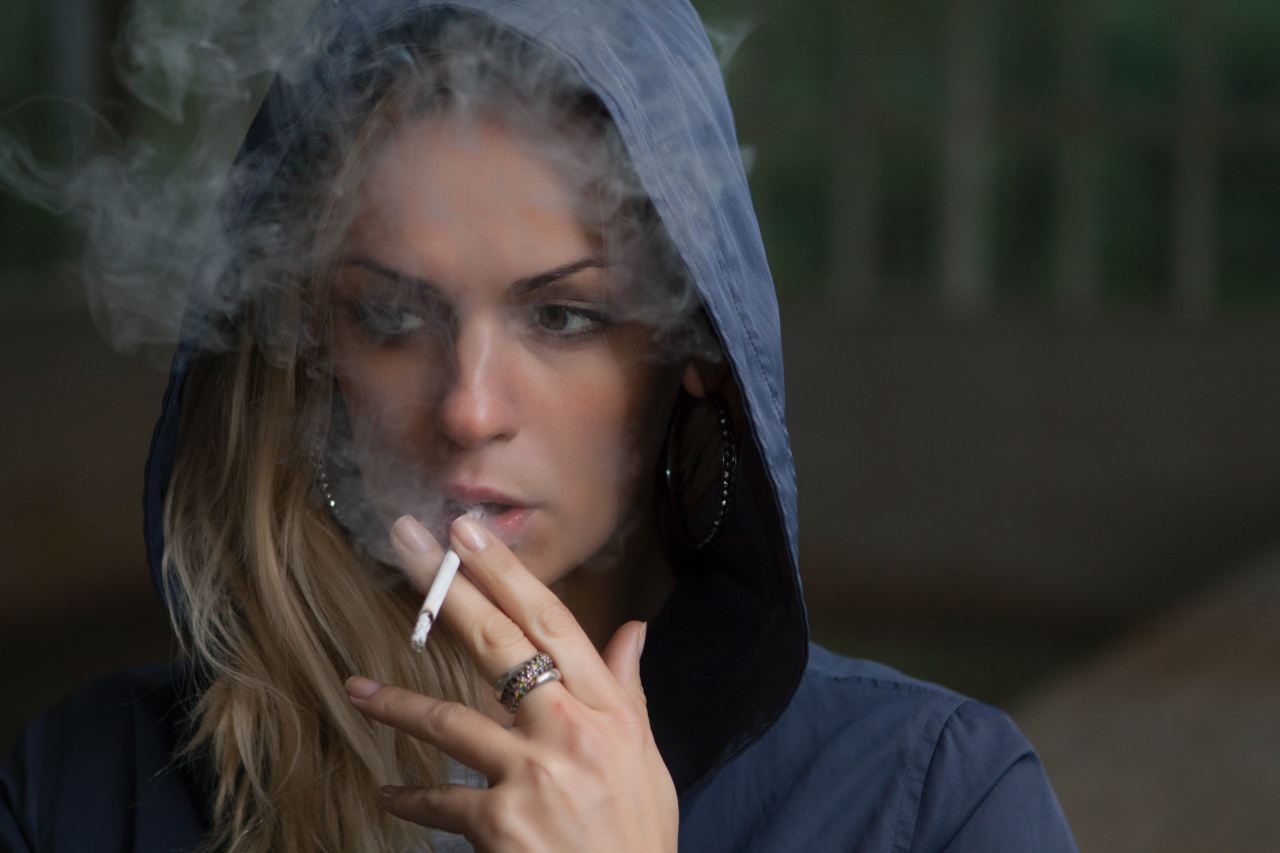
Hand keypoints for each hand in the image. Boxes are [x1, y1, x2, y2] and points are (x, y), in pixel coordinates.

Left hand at [345, 514, 678, 851]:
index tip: (469, 532)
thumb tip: (633, 631)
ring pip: (450, 720)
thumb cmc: (637, 832)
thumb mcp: (646, 756)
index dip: (506, 573)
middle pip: (497, 644)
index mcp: (607, 708)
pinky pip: (440, 800)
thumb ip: (628, 689)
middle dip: (447, 589)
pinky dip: (410, 798)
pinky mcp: (499, 823)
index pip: (552, 622)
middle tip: (407, 545)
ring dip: (397, 703)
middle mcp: (568, 730)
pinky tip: (386, 794)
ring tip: (356, 689)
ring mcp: (531, 774)